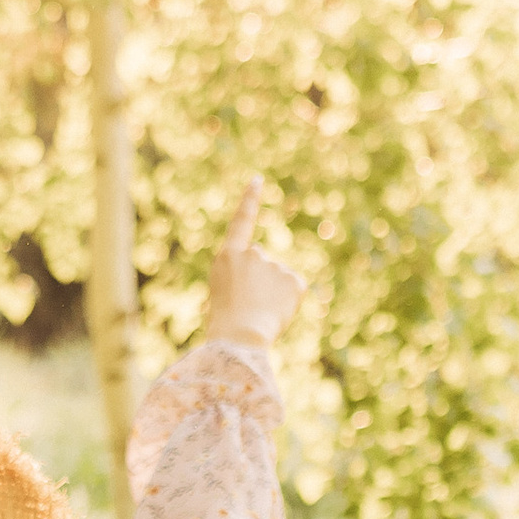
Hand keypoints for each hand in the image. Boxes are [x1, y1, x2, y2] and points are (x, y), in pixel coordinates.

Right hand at [201, 179, 302, 354]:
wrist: (240, 337)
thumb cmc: (225, 324)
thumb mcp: (223, 294)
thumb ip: (244, 279)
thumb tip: (271, 285)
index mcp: (229, 256)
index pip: (241, 221)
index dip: (250, 200)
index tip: (258, 180)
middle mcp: (254, 254)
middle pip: (260, 265)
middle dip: (257, 283)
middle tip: (246, 307)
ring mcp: (276, 265)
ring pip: (277, 281)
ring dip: (271, 296)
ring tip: (258, 314)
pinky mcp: (295, 281)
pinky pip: (293, 292)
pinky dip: (287, 304)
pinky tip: (276, 314)